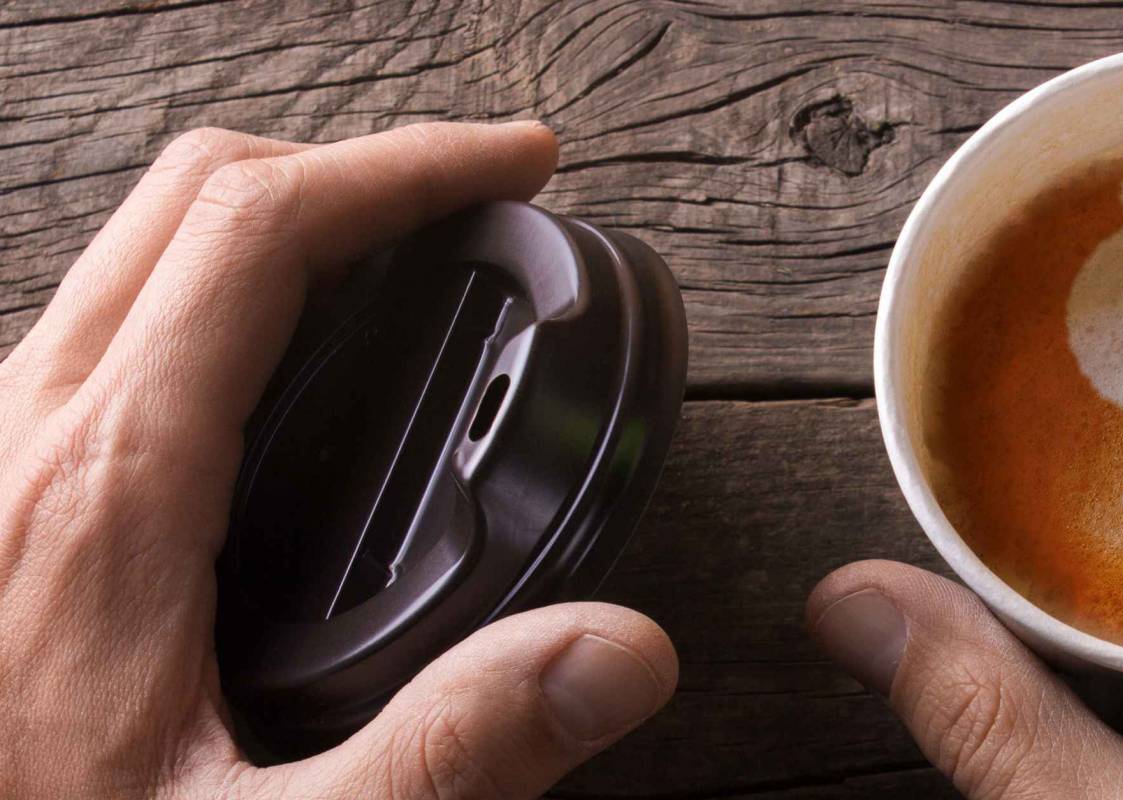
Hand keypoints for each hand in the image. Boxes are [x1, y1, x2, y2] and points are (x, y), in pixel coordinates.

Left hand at [0, 123, 677, 798]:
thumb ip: (450, 749)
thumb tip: (612, 652)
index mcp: (109, 490)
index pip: (261, 229)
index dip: (410, 168)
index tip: (514, 166)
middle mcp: (29, 436)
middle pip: (192, 190)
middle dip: (358, 162)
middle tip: (480, 194)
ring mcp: (2, 451)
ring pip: (143, 245)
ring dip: (284, 215)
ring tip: (408, 259)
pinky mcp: (0, 488)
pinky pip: (114, 319)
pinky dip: (225, 287)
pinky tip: (297, 368)